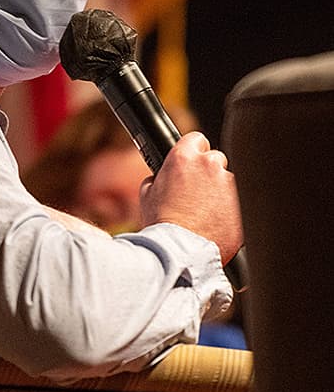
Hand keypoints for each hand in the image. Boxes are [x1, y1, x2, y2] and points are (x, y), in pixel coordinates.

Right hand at [139, 131, 243, 265]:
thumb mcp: (147, 195)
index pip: (196, 138)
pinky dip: (231, 210)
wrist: (181, 253)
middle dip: (208, 174)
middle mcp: (209, 165)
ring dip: (220, 193)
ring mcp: (229, 184)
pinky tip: (218, 222)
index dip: (193, 151)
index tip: (192, 163)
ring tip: (207, 213)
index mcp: (184, 158)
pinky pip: (239, 202)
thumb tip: (162, 176)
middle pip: (215, 159)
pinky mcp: (243, 203)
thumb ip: (159, 177)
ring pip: (228, 182)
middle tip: (198, 194)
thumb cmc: (162, 226)